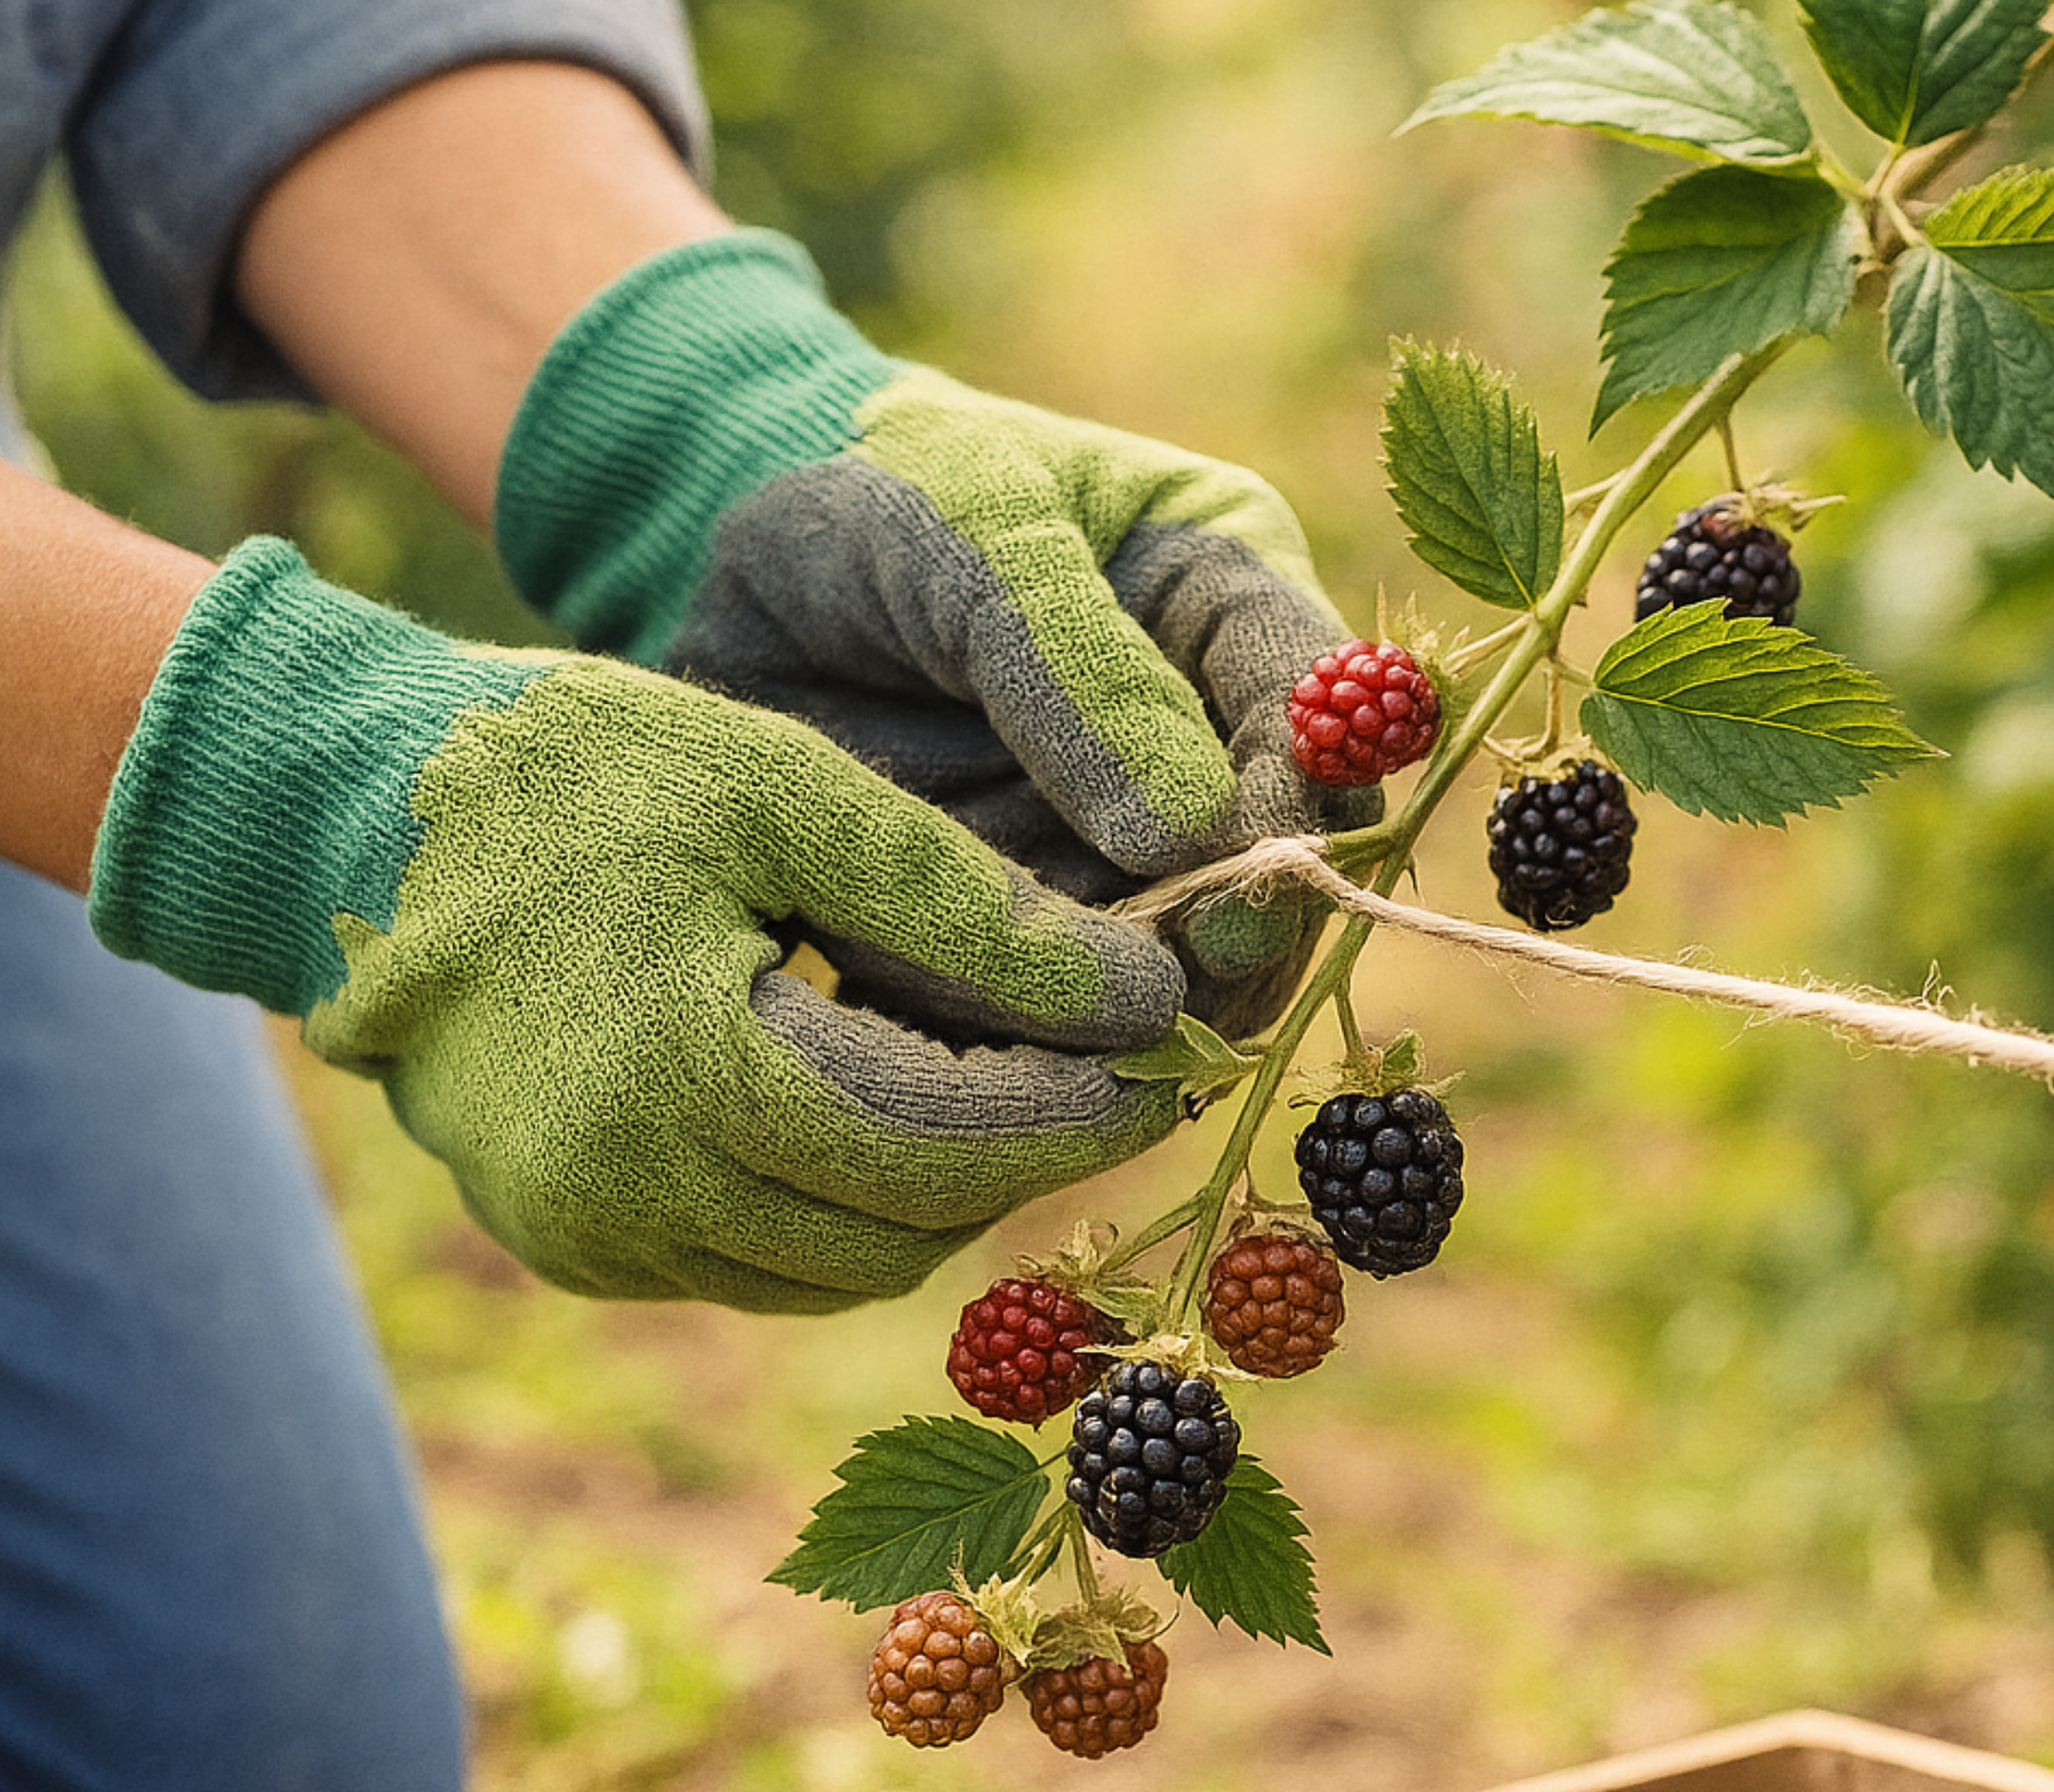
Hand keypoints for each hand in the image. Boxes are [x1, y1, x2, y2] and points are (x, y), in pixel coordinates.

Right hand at [88, 539, 1186, 1310]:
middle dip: (1020, 1164)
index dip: (1072, 1113)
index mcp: (690, 1075)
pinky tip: (878, 1118)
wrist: (354, 826)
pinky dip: (837, 1210)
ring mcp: (591, 1237)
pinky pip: (754, 1265)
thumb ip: (966, 906)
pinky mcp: (570, 1245)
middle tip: (1104, 1078)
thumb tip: (1142, 995)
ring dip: (937, 1201)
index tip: (1164, 1057)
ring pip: (836, 1271)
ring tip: (1005, 1095)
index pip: (943, 1146)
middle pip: (903, 1233)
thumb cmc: (577, 776)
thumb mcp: (784, 791)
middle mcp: (632, 1195)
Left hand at [495, 236, 1376, 1037]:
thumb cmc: (875, 489)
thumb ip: (1079, 674)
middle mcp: (1200, 740)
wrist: (730, 549)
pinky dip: (1028, 1032)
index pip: (1323, 727)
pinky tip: (980, 1040)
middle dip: (1230, 943)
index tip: (1245, 889)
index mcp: (1228, 606)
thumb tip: (1192, 838)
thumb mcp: (978, 534)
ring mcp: (1118, 845)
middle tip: (1166, 985)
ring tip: (1056, 1017)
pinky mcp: (1033, 920)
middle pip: (1274, 877)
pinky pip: (1059, 1006)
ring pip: (1177, 965)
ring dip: (1128, 1005)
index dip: (1302, 817)